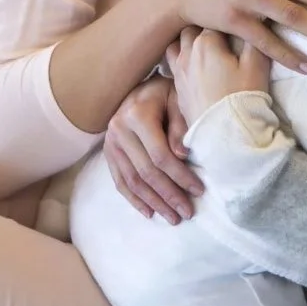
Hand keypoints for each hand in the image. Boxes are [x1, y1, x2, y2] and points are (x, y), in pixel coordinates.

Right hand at [103, 75, 198, 224]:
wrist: (141, 87)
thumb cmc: (166, 93)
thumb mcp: (178, 100)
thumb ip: (180, 125)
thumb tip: (182, 155)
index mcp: (137, 115)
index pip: (160, 155)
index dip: (180, 176)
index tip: (198, 191)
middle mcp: (119, 130)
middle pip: (146, 172)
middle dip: (168, 195)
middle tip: (186, 213)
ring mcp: (110, 143)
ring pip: (132, 181)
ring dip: (153, 203)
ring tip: (172, 218)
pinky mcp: (108, 153)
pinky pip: (120, 181)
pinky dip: (134, 199)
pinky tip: (149, 212)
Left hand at [165, 26, 270, 124]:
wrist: (225, 134)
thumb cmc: (242, 97)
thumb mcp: (256, 65)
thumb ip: (255, 40)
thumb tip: (258, 22)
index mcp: (205, 43)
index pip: (215, 20)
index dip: (227, 22)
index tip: (236, 25)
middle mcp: (186, 54)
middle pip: (190, 29)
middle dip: (204, 28)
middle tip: (220, 35)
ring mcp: (178, 72)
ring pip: (175, 46)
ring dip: (187, 44)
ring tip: (202, 50)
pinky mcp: (177, 90)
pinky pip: (173, 67)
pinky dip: (182, 62)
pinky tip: (193, 69)